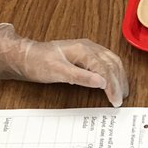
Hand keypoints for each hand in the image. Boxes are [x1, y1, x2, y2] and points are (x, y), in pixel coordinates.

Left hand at [0, 22, 128, 105]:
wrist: (26, 55)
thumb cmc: (39, 62)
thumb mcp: (58, 72)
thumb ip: (80, 77)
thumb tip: (102, 82)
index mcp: (83, 50)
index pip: (105, 69)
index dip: (112, 86)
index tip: (115, 101)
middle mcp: (89, 47)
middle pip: (112, 63)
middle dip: (119, 81)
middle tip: (120, 99)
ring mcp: (88, 48)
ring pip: (112, 60)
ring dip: (119, 76)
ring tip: (121, 91)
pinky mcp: (85, 53)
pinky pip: (106, 60)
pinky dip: (113, 71)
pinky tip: (112, 80)